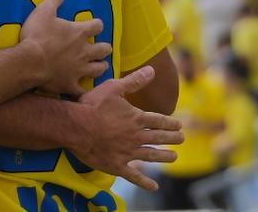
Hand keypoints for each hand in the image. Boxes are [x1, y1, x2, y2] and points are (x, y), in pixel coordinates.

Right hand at [19, 0, 110, 95]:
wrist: (30, 61)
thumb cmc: (38, 34)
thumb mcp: (43, 11)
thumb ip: (54, 0)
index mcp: (80, 32)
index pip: (97, 26)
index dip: (96, 25)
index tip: (94, 25)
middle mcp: (85, 51)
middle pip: (104, 49)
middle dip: (104, 48)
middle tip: (102, 48)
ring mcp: (79, 69)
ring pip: (99, 69)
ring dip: (100, 66)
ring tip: (100, 65)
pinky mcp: (71, 83)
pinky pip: (82, 90)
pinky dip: (83, 90)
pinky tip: (84, 91)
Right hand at [68, 66, 182, 190]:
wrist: (76, 127)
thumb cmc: (92, 105)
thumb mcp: (113, 87)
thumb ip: (134, 81)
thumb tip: (152, 70)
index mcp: (136, 118)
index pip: (159, 120)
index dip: (171, 122)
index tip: (179, 125)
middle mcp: (136, 137)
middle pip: (158, 138)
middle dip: (171, 138)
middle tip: (181, 139)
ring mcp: (128, 153)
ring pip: (151, 156)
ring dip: (164, 156)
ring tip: (173, 157)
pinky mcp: (117, 165)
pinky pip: (134, 176)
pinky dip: (144, 182)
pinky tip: (154, 187)